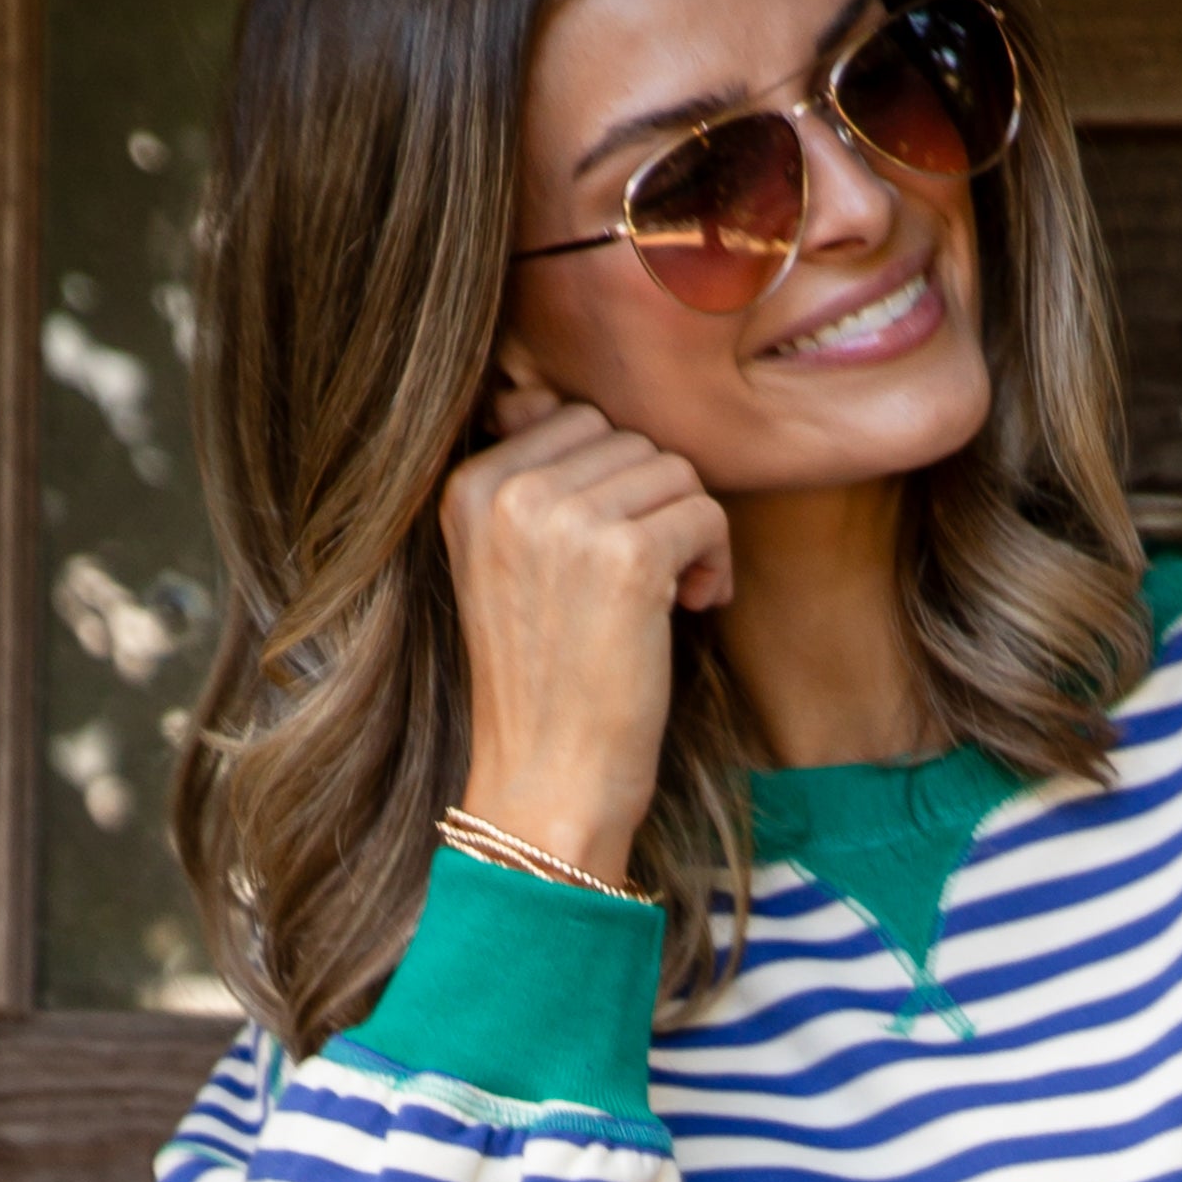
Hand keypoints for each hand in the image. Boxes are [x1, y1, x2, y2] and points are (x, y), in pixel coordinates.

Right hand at [440, 399, 731, 883]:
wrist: (546, 782)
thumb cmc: (544, 683)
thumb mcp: (508, 567)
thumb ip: (532, 481)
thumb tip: (560, 399)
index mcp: (468, 487)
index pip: (577, 422)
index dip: (612, 486)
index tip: (605, 555)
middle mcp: (508, 492)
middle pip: (630, 439)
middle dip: (653, 503)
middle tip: (642, 581)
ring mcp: (565, 520)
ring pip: (673, 470)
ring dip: (687, 533)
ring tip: (663, 600)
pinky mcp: (626, 556)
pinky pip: (705, 511)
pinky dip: (713, 561)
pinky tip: (686, 610)